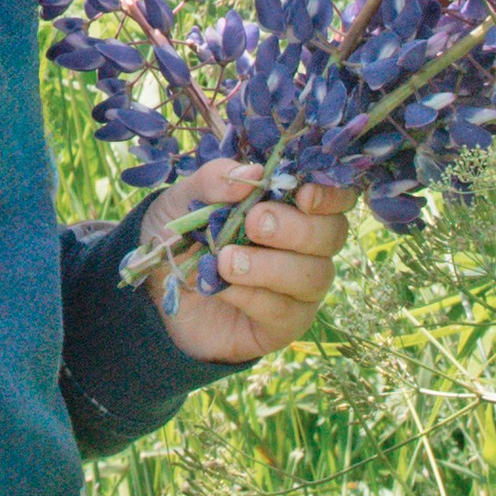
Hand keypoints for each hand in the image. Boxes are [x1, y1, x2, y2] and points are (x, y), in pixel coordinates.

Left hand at [138, 159, 355, 365]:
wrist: (159, 288)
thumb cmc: (185, 232)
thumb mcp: (188, 196)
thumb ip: (216, 179)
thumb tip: (254, 170)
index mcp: (290, 206)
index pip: (337, 197)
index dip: (330, 195)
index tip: (302, 194)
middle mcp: (306, 247)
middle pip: (332, 235)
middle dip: (296, 228)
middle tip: (253, 224)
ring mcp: (299, 288)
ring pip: (313, 276)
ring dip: (269, 266)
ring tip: (225, 260)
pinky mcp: (284, 324)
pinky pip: (286, 311)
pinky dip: (252, 295)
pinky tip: (222, 286)